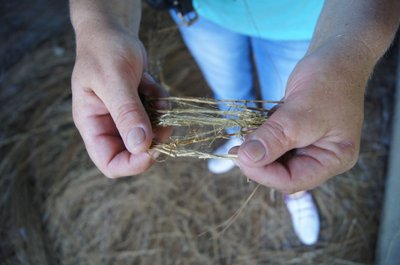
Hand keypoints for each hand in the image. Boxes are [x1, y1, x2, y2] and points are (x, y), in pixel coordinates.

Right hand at [71, 24, 168, 177]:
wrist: (113, 32)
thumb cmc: (104, 51)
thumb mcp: (113, 80)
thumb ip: (126, 112)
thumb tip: (140, 146)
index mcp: (93, 125)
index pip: (110, 163)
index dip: (132, 165)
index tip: (153, 151)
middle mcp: (110, 126)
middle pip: (135, 152)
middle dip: (154, 140)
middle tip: (165, 123)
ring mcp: (127, 117)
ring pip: (152, 135)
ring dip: (161, 120)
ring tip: (158, 98)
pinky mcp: (141, 107)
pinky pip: (158, 117)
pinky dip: (162, 104)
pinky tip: (152, 85)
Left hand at [236, 49, 366, 192]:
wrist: (335, 57)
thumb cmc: (328, 82)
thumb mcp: (300, 113)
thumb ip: (274, 138)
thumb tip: (246, 159)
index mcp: (334, 159)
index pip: (293, 181)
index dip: (264, 173)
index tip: (241, 157)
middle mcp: (321, 157)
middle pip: (282, 173)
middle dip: (258, 162)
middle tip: (236, 148)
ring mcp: (308, 146)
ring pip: (275, 160)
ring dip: (256, 150)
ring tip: (243, 136)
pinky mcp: (295, 135)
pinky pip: (273, 145)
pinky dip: (260, 139)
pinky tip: (251, 129)